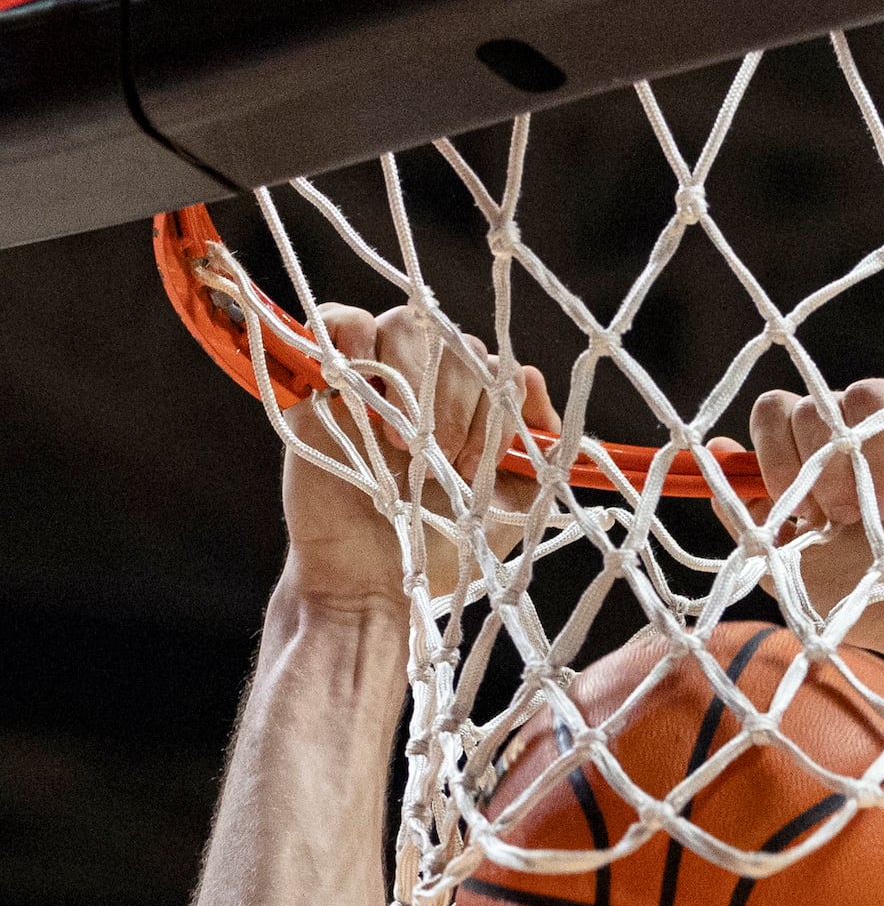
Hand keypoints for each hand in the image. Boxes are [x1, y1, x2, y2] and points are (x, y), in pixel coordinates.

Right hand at [280, 305, 559, 607]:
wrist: (374, 585)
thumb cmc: (441, 551)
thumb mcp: (511, 503)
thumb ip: (535, 445)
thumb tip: (530, 375)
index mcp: (471, 410)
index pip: (496, 366)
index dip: (493, 407)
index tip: (476, 465)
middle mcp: (427, 389)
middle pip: (453, 342)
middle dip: (456, 401)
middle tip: (444, 462)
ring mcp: (377, 382)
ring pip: (407, 327)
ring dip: (413, 380)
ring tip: (404, 446)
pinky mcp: (327, 384)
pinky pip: (342, 320)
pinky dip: (353, 335)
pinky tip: (361, 378)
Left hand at [739, 364, 883, 668]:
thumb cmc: (858, 596)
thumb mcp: (787, 565)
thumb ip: (748, 515)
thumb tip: (716, 449)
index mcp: (810, 455)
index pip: (775, 412)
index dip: (775, 452)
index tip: (796, 508)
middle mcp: (850, 432)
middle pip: (814, 405)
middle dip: (821, 467)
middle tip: (843, 518)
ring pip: (866, 394)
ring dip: (868, 454)